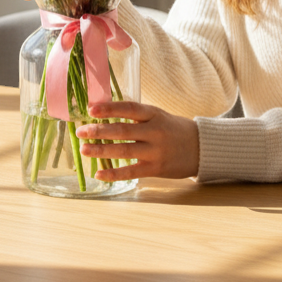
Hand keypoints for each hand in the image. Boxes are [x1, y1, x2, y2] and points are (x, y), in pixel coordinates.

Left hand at [76, 100, 199, 180]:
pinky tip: (99, 172)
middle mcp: (155, 131)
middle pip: (123, 131)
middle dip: (99, 131)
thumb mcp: (158, 116)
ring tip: (85, 150)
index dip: (110, 108)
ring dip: (102, 150)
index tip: (91, 109)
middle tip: (81, 132)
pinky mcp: (156, 169)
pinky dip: (114, 173)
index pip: (129, 108)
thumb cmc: (173, 129)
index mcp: (154, 114)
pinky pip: (132, 171)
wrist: (200, 147)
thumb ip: (136, 116)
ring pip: (125, 151)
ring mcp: (156, 151)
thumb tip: (105, 114)